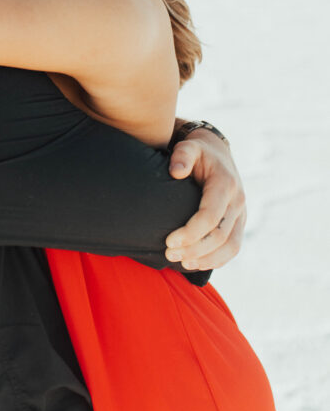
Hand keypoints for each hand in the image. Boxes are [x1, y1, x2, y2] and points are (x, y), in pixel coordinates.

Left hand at [164, 131, 245, 270]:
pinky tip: (196, 263)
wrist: (217, 153)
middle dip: (194, 249)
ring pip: (231, 246)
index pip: (211, 216)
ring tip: (182, 262)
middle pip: (220, 235)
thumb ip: (182, 155)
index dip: (190, 232)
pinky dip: (217, 260)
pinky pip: (234, 247)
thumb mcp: (188, 147)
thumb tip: (176, 172)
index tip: (168, 241)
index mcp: (225, 184)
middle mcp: (238, 200)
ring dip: (206, 259)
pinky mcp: (239, 222)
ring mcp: (241, 213)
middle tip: (169, 254)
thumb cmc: (197, 152)